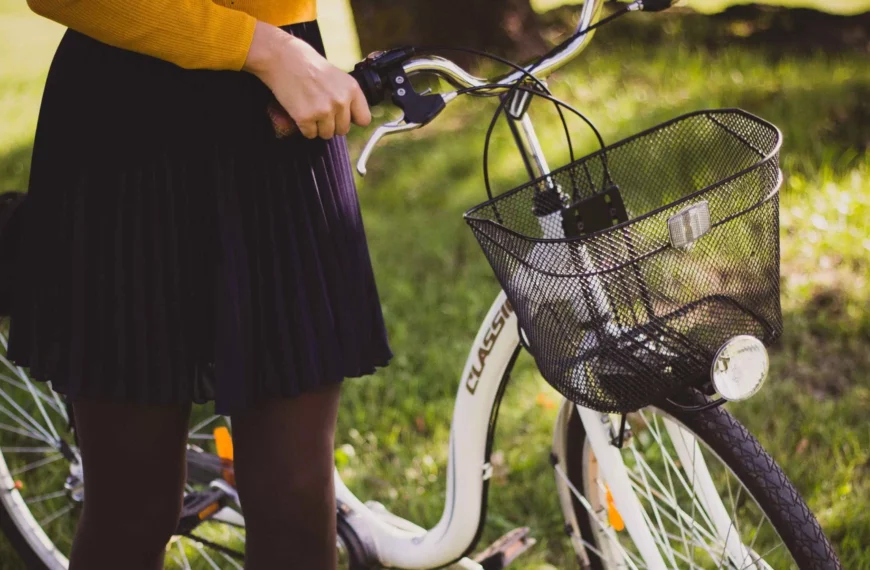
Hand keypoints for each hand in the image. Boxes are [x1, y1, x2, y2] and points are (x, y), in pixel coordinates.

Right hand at [243, 22, 370, 138]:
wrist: (282, 58)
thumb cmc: (308, 66)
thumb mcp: (337, 76)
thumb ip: (347, 96)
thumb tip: (354, 119)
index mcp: (352, 89)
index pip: (364, 119)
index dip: (352, 119)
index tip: (342, 115)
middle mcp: (341, 101)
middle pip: (343, 130)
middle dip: (331, 123)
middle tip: (319, 108)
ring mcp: (324, 110)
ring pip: (327, 134)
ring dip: (317, 126)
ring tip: (309, 108)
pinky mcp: (306, 118)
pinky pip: (310, 134)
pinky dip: (304, 127)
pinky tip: (300, 111)